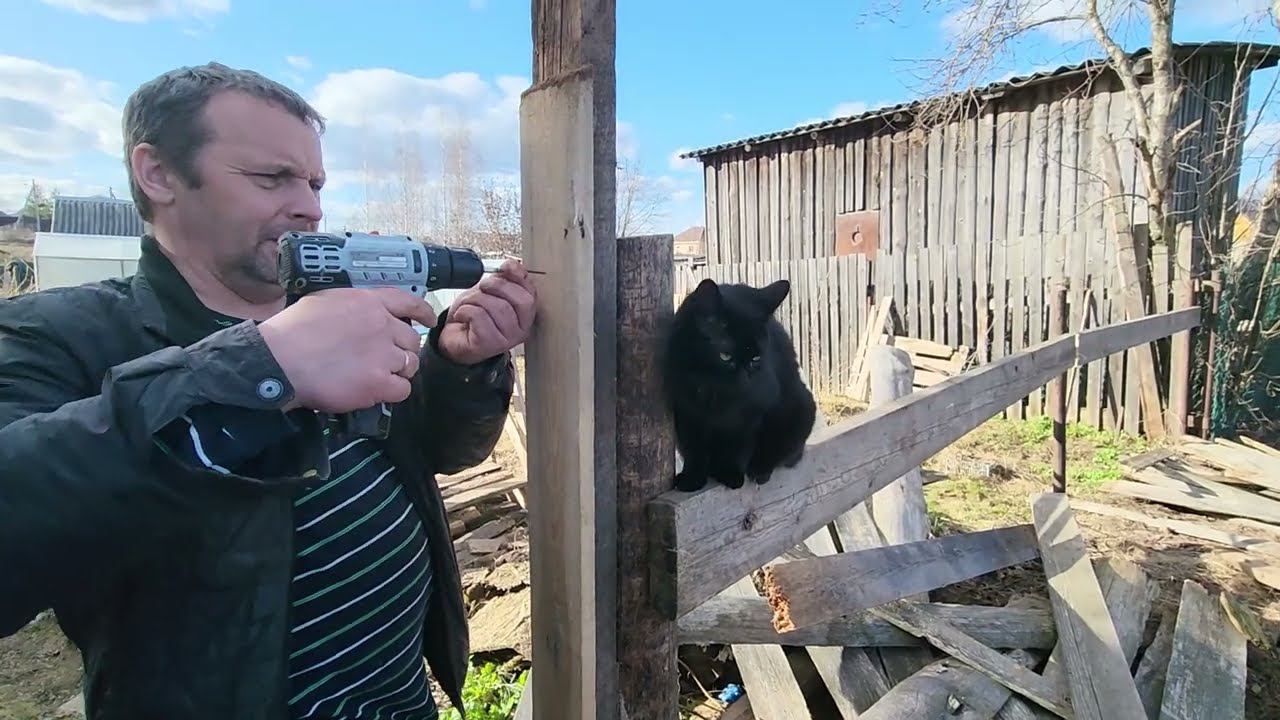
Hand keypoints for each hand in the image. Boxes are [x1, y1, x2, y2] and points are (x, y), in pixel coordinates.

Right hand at [257, 288, 436, 413]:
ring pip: (409, 364)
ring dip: (396, 372)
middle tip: (384, 361)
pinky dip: (391, 392)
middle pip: (410, 339)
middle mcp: (381, 324)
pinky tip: (373, 391)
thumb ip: (351, 307)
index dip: (423, 312)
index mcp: (367, 302)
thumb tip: (362, 316)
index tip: (429, 320)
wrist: (279, 359)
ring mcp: (382, 353)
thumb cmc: (292, 332)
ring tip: (375, 376)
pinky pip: (402, 389)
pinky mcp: (378, 381)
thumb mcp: (324, 301)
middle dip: (401, 351)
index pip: (408, 302)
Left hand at [438, 259, 536, 364]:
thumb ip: (504, 279)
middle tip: (483, 287)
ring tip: (468, 305)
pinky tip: (462, 315)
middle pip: (522, 300)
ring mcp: (507, 340)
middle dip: (499, 286)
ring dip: (476, 299)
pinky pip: (479, 316)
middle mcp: (521, 330)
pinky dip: (465, 310)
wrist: (454, 339)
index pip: (531, 292)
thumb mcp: (490, 292)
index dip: (518, 276)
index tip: (504, 268)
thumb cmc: (473, 317)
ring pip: (498, 307)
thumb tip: (512, 265)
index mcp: (525, 315)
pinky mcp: (488, 345)